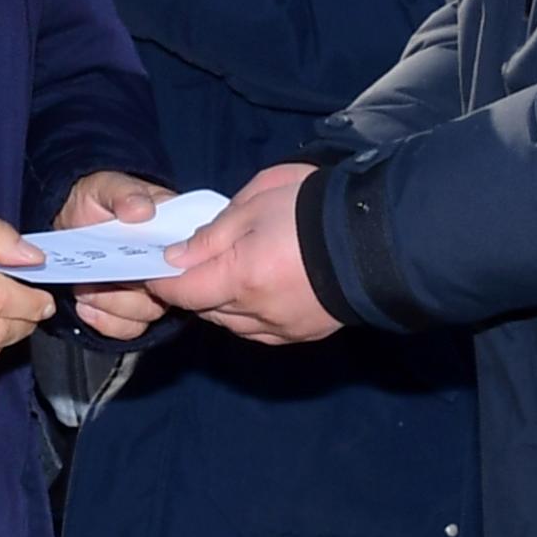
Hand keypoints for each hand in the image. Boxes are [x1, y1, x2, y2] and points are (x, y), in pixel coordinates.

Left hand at [60, 169, 174, 339]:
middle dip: (130, 292)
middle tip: (99, 280)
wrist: (70, 217)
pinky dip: (106, 322)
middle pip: (169, 293)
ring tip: (86, 291)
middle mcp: (168, 264)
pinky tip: (86, 307)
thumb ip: (124, 193)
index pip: (190, 256)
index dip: (167, 266)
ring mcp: (150, 288)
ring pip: (147, 314)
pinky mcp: (129, 308)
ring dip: (113, 306)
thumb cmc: (97, 199)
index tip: (138, 267)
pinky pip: (128, 328)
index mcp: (173, 231)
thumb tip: (142, 210)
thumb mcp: (107, 186)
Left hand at [156, 163, 339, 344]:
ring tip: (231, 273)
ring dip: (221, 304)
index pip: (182, 291)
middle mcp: (257, 312)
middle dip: (193, 288)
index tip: (156, 264)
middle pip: (204, 309)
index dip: (162, 279)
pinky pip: (261, 332)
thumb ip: (213, 233)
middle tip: (195, 261)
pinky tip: (258, 293)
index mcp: (241, 276)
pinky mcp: (304, 334)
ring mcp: (282, 328)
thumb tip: (178, 256)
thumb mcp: (256, 201)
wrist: (380, 235)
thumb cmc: (315, 207)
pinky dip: (249, 315)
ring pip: (231, 324)